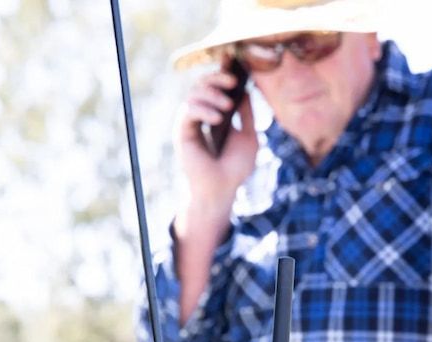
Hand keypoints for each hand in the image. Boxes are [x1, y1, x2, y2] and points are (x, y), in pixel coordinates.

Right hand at [173, 64, 259, 323]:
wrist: (223, 189)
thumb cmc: (236, 167)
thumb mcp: (248, 136)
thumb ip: (246, 114)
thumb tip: (246, 92)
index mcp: (217, 114)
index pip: (216, 87)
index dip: (221, 73)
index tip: (233, 63)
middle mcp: (202, 116)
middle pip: (203, 84)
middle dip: (217, 78)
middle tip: (233, 81)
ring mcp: (191, 123)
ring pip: (194, 93)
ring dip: (212, 94)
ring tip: (227, 106)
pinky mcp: (183, 131)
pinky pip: (189, 110)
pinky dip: (204, 109)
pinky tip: (217, 118)